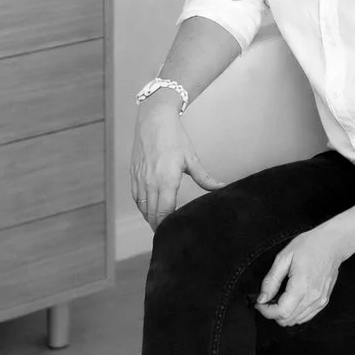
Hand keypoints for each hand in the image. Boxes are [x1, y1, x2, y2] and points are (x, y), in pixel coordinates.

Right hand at [130, 101, 226, 229]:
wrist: (154, 119)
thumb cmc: (174, 137)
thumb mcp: (192, 159)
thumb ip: (205, 178)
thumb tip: (221, 188)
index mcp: (166, 181)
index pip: (164, 212)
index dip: (167, 225)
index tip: (173, 233)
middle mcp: (150, 182)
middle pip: (151, 214)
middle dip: (158, 226)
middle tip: (167, 235)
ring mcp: (140, 179)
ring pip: (142, 207)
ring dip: (149, 218)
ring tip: (159, 226)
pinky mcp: (133, 174)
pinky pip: (136, 197)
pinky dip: (142, 206)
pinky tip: (149, 210)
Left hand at [255, 226, 347, 326]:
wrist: (332, 244)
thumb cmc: (309, 246)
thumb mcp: (283, 258)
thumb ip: (271, 280)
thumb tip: (262, 298)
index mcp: (301, 286)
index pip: (281, 312)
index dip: (266, 311)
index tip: (260, 303)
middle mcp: (313, 297)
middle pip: (287, 320)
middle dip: (272, 313)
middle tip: (267, 299)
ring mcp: (320, 301)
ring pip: (296, 321)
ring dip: (283, 314)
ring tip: (279, 298)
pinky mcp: (323, 302)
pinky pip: (305, 317)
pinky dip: (294, 313)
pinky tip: (290, 301)